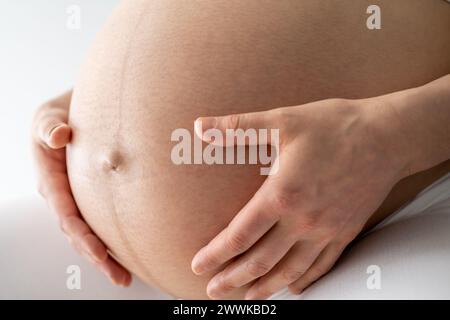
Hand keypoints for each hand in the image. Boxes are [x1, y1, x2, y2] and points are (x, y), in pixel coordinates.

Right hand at [31, 91, 131, 285]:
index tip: (101, 253)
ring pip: (89, 233)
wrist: (76, 111)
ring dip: (105, 256)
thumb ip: (50, 126)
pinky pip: (99, 222)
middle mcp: (62, 195)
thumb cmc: (62, 114)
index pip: (67, 214)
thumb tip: (58, 136)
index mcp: (50, 179)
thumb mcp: (49, 115)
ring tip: (125, 276)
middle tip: (120, 277)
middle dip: (97, 256)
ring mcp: (76, 198)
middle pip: (79, 233)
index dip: (83, 236)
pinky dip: (112, 240)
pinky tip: (128, 253)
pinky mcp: (90, 197)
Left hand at [191, 98, 406, 298]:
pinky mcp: (345, 232)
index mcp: (282, 194)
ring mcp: (326, 230)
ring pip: (290, 271)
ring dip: (264, 287)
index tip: (198, 265)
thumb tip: (199, 126)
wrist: (387, 136)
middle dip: (232, 278)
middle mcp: (303, 220)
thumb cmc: (335, 126)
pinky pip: (321, 266)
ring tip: (246, 296)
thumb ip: (237, 127)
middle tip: (213, 290)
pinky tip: (292, 288)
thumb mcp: (282, 119)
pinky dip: (303, 281)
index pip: (240, 235)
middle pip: (260, 261)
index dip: (215, 254)